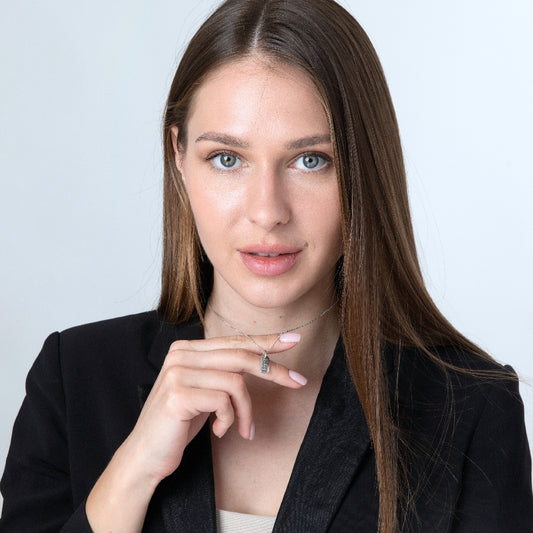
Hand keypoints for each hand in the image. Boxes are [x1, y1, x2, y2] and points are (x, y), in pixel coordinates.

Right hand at [86, 333, 304, 532]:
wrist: (146, 456)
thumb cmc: (179, 424)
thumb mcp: (205, 391)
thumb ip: (224, 371)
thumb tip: (263, 360)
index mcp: (187, 349)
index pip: (234, 341)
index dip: (265, 340)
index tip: (292, 340)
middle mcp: (180, 354)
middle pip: (240, 355)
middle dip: (273, 370)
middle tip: (297, 382)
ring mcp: (177, 372)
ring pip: (236, 382)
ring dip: (246, 411)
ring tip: (243, 429)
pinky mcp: (178, 394)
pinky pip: (223, 401)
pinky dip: (230, 420)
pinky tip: (218, 431)